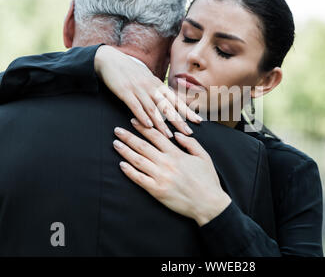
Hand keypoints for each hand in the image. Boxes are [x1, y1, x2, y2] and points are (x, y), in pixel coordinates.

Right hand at [95, 45, 201, 137]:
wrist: (110, 59)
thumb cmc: (131, 72)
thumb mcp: (148, 80)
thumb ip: (158, 91)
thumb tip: (170, 103)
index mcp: (158, 85)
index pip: (176, 100)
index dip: (188, 111)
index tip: (199, 121)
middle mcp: (151, 87)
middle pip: (168, 106)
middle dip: (179, 120)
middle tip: (188, 133)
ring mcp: (139, 89)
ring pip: (153, 108)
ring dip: (162, 123)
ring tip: (169, 135)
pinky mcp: (125, 91)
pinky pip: (135, 106)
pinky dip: (142, 116)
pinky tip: (147, 126)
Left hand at [112, 118, 231, 225]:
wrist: (208, 203)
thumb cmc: (208, 180)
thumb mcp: (204, 157)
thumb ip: (190, 143)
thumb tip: (176, 134)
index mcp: (177, 154)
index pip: (156, 136)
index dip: (143, 127)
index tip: (133, 121)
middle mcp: (166, 163)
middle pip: (143, 146)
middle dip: (128, 137)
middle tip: (117, 130)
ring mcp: (160, 177)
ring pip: (138, 160)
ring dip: (125, 151)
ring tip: (116, 144)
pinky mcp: (157, 191)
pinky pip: (139, 179)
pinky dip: (129, 171)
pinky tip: (121, 165)